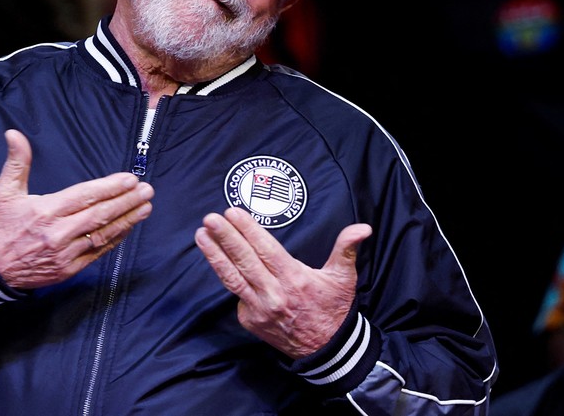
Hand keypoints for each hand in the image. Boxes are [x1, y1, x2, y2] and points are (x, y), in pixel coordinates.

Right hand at [0, 129, 153, 288]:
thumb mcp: (2, 191)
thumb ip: (16, 162)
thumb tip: (14, 134)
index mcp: (45, 212)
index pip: (85, 197)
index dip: (109, 188)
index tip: (130, 179)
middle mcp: (58, 234)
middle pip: (100, 215)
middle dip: (127, 202)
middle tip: (147, 190)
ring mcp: (65, 254)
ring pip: (103, 235)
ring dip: (127, 220)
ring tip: (145, 208)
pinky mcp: (68, 269)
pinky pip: (97, 253)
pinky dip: (115, 239)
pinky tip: (128, 227)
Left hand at [194, 207, 371, 358]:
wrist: (327, 351)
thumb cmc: (333, 309)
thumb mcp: (344, 278)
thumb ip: (346, 249)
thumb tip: (362, 228)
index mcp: (294, 279)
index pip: (265, 249)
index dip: (247, 231)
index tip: (233, 213)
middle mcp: (273, 294)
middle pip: (243, 261)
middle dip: (225, 237)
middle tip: (210, 218)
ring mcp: (259, 309)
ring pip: (231, 278)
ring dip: (214, 255)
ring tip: (201, 235)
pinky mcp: (250, 321)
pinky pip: (237, 296)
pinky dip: (227, 278)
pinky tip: (216, 259)